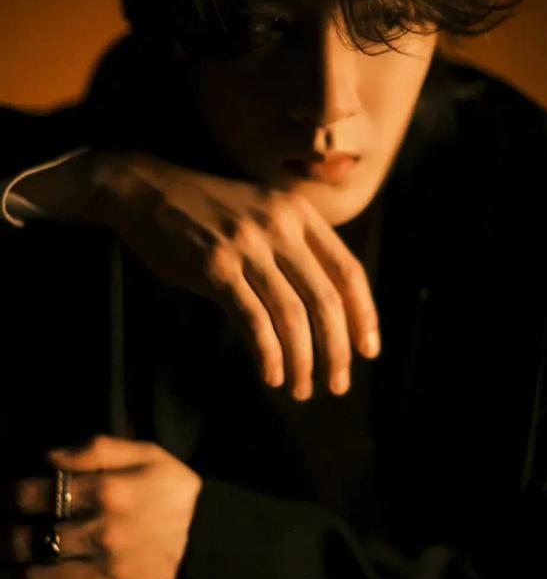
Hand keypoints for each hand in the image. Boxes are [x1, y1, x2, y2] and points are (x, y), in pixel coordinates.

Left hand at [0, 436, 201, 578]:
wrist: (218, 541)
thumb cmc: (180, 492)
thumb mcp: (149, 455)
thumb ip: (98, 449)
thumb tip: (50, 457)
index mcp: (109, 492)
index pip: (37, 496)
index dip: (9, 498)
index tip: (2, 500)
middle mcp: (103, 534)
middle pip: (30, 541)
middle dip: (3, 540)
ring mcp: (108, 574)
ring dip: (11, 576)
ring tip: (4, 570)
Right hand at [91, 151, 380, 400]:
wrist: (146, 189)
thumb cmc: (207, 211)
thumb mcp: (263, 213)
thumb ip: (296, 248)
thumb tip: (326, 307)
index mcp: (300, 215)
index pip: (349, 272)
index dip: (364, 316)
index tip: (368, 351)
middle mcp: (281, 227)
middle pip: (326, 300)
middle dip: (337, 350)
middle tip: (338, 385)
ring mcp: (247, 246)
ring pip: (292, 315)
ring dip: (302, 361)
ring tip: (302, 389)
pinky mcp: (214, 267)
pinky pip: (252, 319)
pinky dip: (267, 354)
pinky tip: (271, 376)